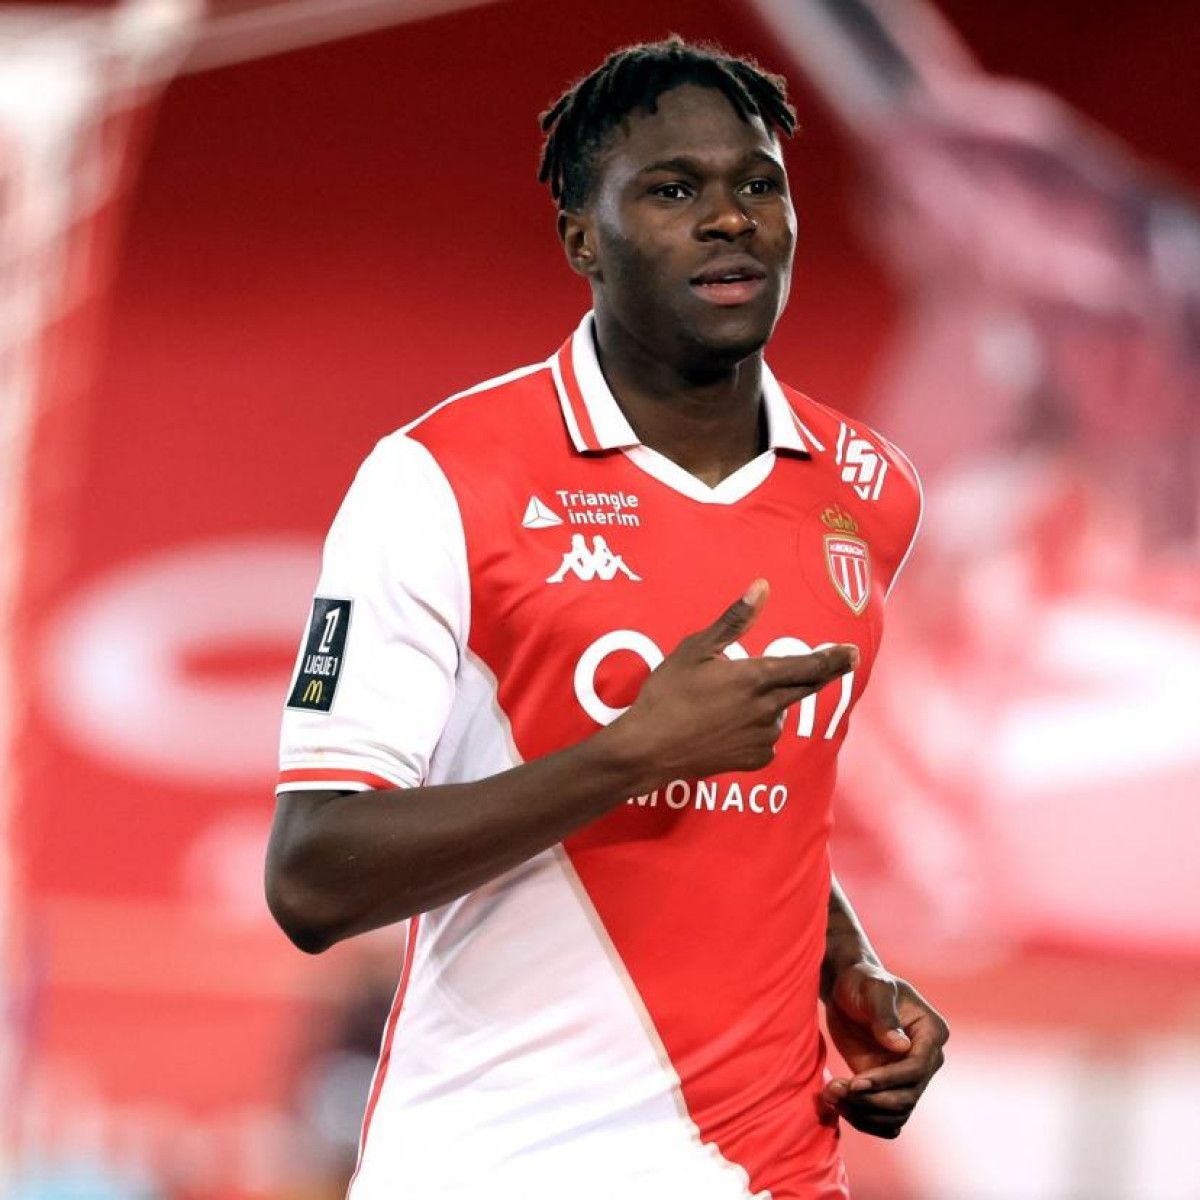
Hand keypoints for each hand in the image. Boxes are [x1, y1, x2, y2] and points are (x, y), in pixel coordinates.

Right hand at [610, 579, 857, 784]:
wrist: (649, 749)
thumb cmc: (668, 694)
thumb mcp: (696, 650)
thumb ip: (734, 620)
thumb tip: (761, 587)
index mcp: (755, 678)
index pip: (808, 666)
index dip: (834, 659)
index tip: (853, 652)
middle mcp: (767, 709)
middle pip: (805, 688)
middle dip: (822, 673)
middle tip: (839, 661)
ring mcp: (763, 737)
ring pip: (779, 713)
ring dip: (772, 704)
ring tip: (731, 703)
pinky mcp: (754, 759)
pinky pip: (766, 738)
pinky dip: (757, 729)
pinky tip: (727, 727)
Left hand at [819, 961, 948, 1138]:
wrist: (848, 989)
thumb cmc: (863, 981)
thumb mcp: (872, 988)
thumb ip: (884, 1014)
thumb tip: (901, 1046)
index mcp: (932, 1032)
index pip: (916, 1069)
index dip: (887, 1080)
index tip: (855, 1082)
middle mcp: (927, 1059)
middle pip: (906, 1098)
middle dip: (870, 1100)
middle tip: (835, 1090)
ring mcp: (909, 1077)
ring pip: (895, 1114)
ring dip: (863, 1114)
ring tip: (831, 1096)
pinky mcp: (889, 1086)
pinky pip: (884, 1118)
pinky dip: (862, 1119)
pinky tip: (836, 1103)